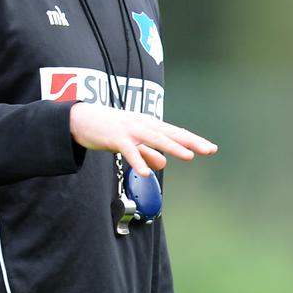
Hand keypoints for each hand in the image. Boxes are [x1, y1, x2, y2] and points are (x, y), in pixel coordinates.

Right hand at [69, 103, 216, 176]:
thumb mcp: (132, 143)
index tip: (212, 148)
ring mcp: (129, 130)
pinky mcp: (114, 137)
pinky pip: (128, 151)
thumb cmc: (109, 130)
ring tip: (188, 156)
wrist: (80, 119)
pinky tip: (146, 173)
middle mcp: (143, 125)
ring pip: (154, 139)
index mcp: (149, 125)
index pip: (176, 133)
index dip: (194, 140)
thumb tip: (163, 163)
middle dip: (191, 142)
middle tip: (209, 150)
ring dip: (172, 147)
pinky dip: (138, 160)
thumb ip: (148, 153)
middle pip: (171, 134)